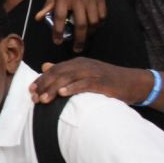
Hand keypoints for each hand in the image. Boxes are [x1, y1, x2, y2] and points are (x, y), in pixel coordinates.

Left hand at [29, 58, 151, 104]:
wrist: (132, 82)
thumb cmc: (107, 81)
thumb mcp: (84, 74)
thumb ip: (65, 71)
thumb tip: (45, 66)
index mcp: (77, 63)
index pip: (54, 69)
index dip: (41, 80)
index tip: (30, 91)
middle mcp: (83, 65)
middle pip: (58, 73)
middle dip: (44, 85)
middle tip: (34, 98)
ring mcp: (92, 72)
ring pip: (68, 78)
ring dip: (54, 89)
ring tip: (43, 99)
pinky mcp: (101, 81)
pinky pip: (84, 83)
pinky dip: (73, 88)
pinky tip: (63, 93)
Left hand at [36, 0, 105, 51]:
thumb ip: (48, 5)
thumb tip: (39, 19)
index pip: (59, 18)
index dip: (58, 32)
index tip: (57, 41)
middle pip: (80, 25)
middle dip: (79, 40)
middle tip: (76, 49)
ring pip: (93, 22)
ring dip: (90, 33)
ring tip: (85, 37)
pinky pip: (102, 15)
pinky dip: (99, 24)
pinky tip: (94, 27)